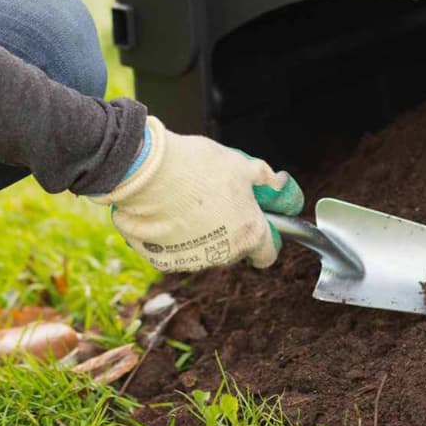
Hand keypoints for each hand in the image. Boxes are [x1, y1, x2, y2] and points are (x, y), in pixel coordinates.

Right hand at [89, 117, 304, 272]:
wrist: (147, 171)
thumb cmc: (196, 166)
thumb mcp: (239, 164)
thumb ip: (263, 178)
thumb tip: (278, 182)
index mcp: (249, 233)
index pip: (268, 253)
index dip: (266, 237)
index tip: (257, 222)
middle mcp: (224, 254)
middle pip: (235, 250)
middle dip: (230, 229)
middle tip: (217, 200)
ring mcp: (193, 261)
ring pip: (204, 251)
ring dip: (202, 233)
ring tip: (188, 201)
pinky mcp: (164, 261)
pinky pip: (176, 251)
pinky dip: (175, 237)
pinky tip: (168, 211)